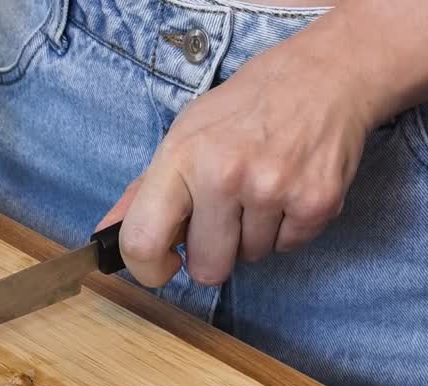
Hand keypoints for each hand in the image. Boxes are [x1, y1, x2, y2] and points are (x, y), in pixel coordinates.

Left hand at [109, 41, 375, 286]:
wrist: (323, 75)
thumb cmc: (244, 108)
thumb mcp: (183, 135)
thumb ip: (142, 191)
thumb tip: (104, 236)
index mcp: (181, 158)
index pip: (142, 242)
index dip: (148, 269)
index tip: (164, 265)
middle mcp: (224, 175)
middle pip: (207, 269)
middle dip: (213, 254)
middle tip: (224, 218)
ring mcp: (272, 189)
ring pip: (251, 258)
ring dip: (253, 235)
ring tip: (261, 189)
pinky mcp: (317, 201)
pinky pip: (288, 247)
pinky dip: (287, 228)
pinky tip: (288, 189)